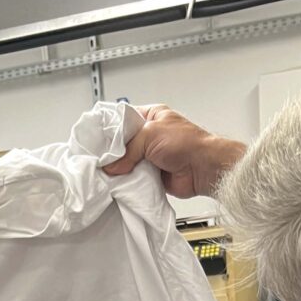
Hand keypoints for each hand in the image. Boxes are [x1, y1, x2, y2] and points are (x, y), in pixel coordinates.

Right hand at [103, 105, 245, 198]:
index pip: (123, 119)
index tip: (97, 139)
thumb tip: (111, 166)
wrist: (203, 168)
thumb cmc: (186, 143)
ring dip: (121, 169)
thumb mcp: (150, 134)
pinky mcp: (152, 175)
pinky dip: (128, 182)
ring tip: (107, 173)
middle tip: (100, 159)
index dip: (110, 129)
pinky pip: (135, 178)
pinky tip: (119, 184)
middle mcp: (150, 135)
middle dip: (113, 153)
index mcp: (151, 116)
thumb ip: (128, 149)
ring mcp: (151, 156)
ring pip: (128, 162)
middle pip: (123, 144)